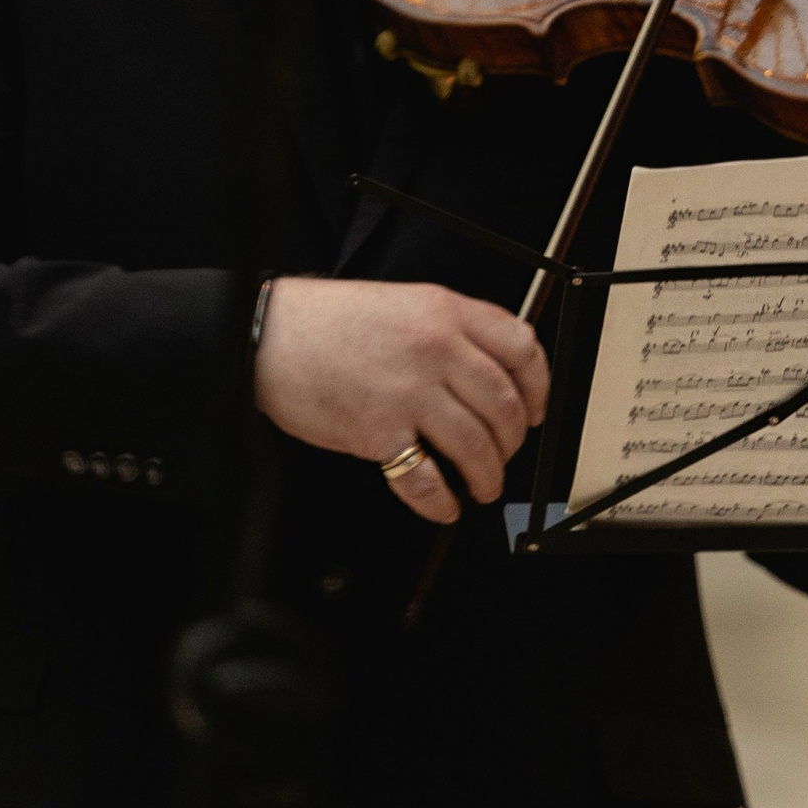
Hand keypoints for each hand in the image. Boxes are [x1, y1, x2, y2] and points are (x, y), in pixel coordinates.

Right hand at [253, 277, 550, 525]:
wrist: (270, 335)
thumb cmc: (327, 321)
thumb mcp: (402, 303)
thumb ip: (447, 329)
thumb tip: (486, 371)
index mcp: (444, 312)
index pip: (520, 348)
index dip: (538, 387)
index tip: (535, 409)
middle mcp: (435, 349)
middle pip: (504, 405)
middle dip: (513, 442)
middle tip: (504, 455)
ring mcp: (409, 392)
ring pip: (476, 446)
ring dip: (486, 476)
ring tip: (480, 487)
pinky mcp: (379, 431)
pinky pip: (425, 478)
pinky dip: (440, 500)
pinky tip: (443, 504)